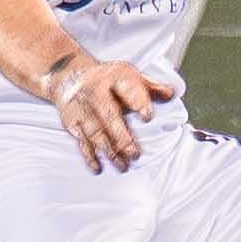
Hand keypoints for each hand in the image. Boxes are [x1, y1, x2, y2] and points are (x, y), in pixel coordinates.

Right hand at [46, 53, 175, 172]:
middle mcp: (96, 91)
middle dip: (122, 136)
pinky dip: (89, 155)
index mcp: (115, 77)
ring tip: (122, 165)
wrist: (68, 74)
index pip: (127, 88)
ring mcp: (82, 107)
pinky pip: (80, 139)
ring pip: (95, 131)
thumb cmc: (107, 79)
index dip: (138, 102)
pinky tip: (98, 167)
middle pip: (109, 115)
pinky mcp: (72, 120)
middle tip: (135, 154)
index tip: (148, 117)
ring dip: (108, 150)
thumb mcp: (128, 75)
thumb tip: (172, 94)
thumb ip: (151, 86)